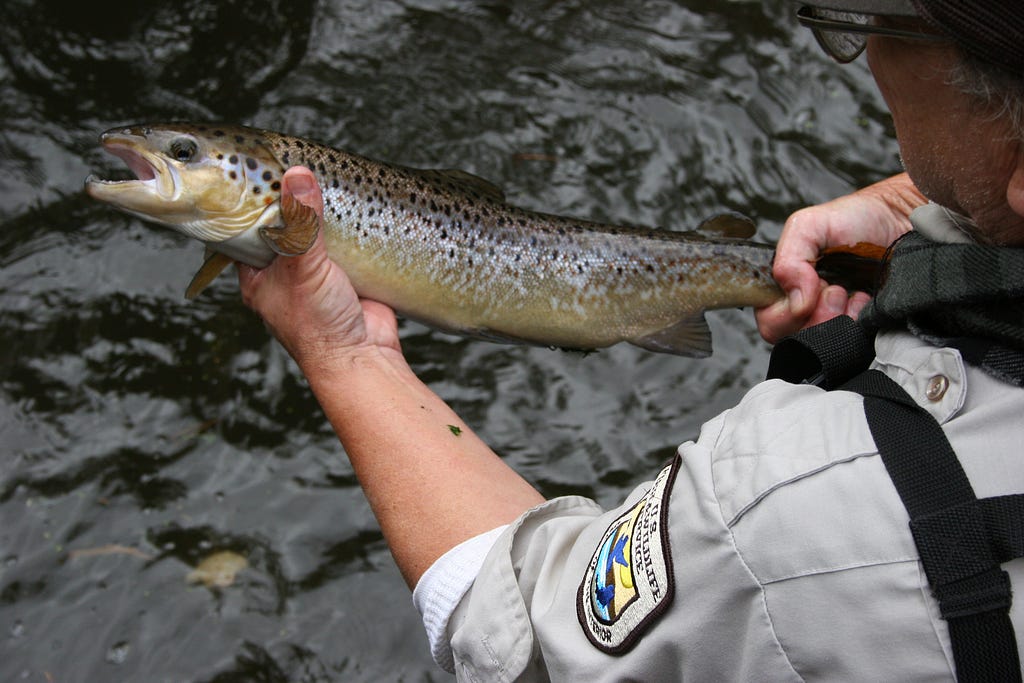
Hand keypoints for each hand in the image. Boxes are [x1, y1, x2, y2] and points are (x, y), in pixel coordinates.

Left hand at [237, 167, 401, 370]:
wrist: (363, 359)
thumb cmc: (318, 326)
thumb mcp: (301, 266)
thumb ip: (301, 221)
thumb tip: (297, 176)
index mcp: (257, 276)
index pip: (244, 229)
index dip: (250, 201)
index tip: (258, 170)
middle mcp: (283, 274)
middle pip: (283, 225)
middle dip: (291, 202)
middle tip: (295, 168)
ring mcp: (316, 275)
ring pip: (314, 234)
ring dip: (321, 214)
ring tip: (324, 180)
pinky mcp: (347, 275)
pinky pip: (344, 243)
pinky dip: (348, 227)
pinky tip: (352, 207)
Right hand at [755, 173, 926, 342]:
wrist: (900, 219)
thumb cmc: (854, 219)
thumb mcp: (809, 226)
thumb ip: (789, 259)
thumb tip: (796, 302)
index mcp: (782, 288)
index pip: (769, 321)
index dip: (787, 312)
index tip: (815, 286)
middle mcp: (802, 308)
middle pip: (794, 338)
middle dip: (818, 316)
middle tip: (837, 289)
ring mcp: (830, 321)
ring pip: (822, 344)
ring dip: (839, 320)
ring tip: (853, 294)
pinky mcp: (858, 329)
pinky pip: (852, 344)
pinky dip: (859, 326)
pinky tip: (865, 303)